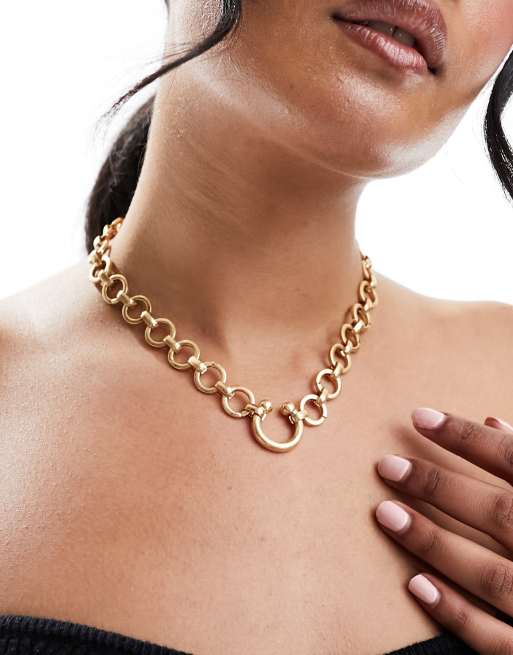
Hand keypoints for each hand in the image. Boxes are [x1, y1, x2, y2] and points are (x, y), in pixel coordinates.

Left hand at [374, 407, 512, 652]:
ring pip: (489, 574)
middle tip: (386, 466)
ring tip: (385, 514)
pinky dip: (457, 613)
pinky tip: (415, 584)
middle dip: (439, 487)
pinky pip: (497, 639)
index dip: (467, 437)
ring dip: (434, 542)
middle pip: (498, 512)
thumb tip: (492, 420)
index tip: (419, 417)